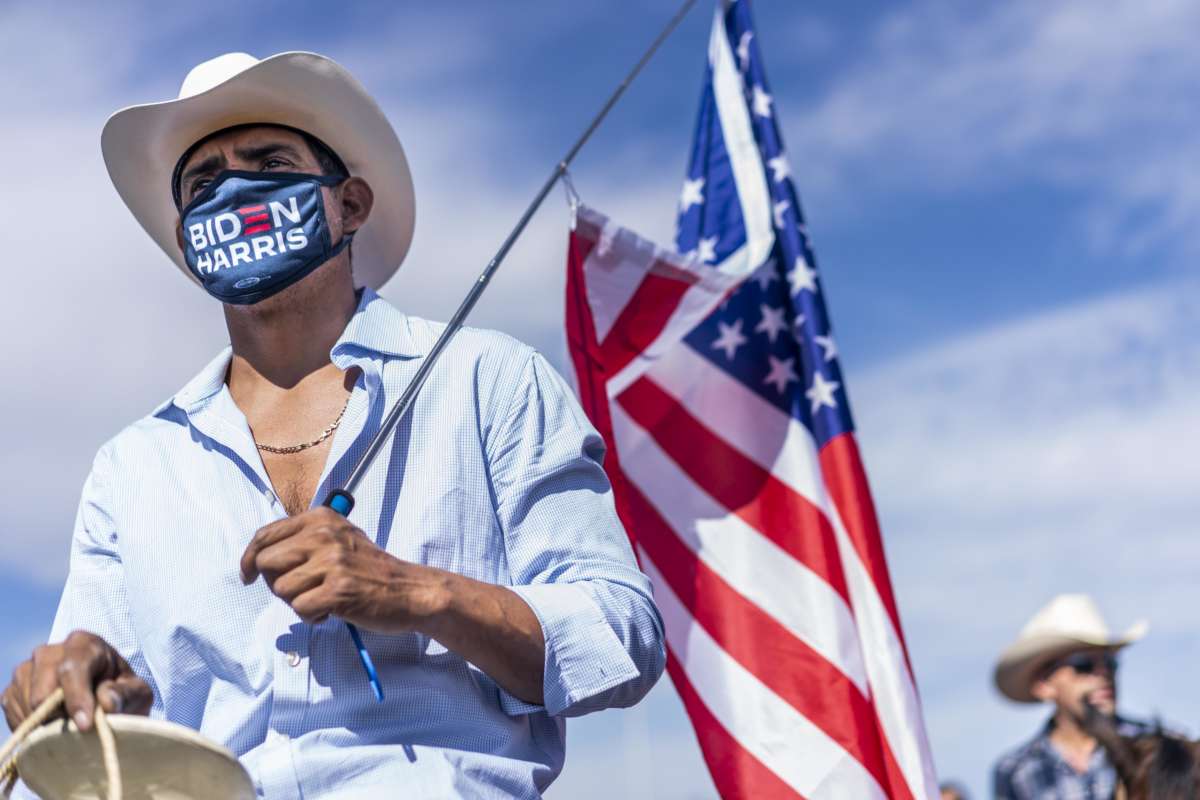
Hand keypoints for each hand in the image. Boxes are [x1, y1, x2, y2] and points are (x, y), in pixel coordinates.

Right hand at [1, 630, 152, 732]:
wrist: (103, 701)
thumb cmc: (122, 694)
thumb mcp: (136, 694)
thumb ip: (125, 695)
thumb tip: (106, 701)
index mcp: (85, 644)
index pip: (72, 667)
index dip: (77, 697)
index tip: (85, 725)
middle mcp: (51, 651)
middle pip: (42, 687)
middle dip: (58, 715)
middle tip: (76, 733)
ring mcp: (28, 669)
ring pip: (26, 702)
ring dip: (46, 723)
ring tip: (69, 728)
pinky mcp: (13, 689)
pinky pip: (13, 711)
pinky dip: (30, 727)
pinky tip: (51, 729)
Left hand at [240, 506, 449, 633]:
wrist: (409, 590)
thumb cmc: (371, 569)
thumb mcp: (340, 538)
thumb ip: (304, 540)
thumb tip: (259, 556)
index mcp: (322, 518)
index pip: (266, 535)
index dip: (249, 558)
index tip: (248, 574)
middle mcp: (325, 535)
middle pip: (266, 563)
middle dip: (276, 584)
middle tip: (300, 591)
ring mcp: (333, 562)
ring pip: (282, 590)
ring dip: (298, 603)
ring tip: (323, 600)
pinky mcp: (339, 590)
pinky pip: (301, 610)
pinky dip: (312, 617)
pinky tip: (332, 611)